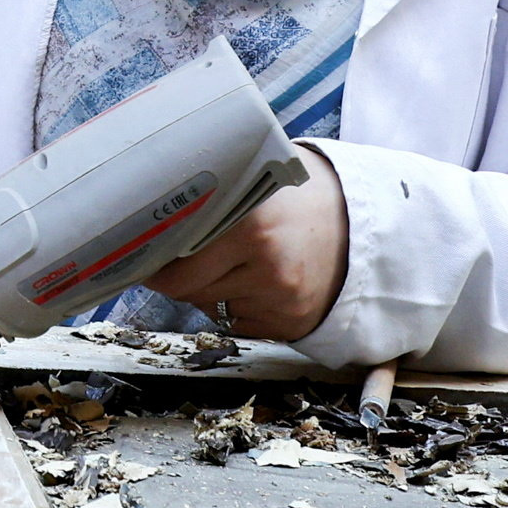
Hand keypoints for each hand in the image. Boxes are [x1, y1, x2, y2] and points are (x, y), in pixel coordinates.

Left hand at [159, 144, 348, 343]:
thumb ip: (215, 197)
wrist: (365, 227)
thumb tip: (154, 204)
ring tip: (232, 258)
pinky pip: (236, 321)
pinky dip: (235, 304)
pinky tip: (254, 279)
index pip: (177, 261)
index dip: (154, 258)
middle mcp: (268, 266)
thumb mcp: (261, 182)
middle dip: (174, 275)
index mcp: (254, 224)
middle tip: (171, 257)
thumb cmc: (302, 197)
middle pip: (186, 288)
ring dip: (208, 287)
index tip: (142, 252)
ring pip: (209, 305)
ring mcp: (280, 300)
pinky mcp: (290, 325)